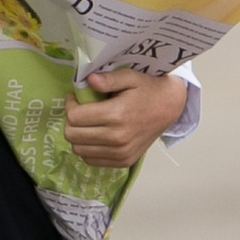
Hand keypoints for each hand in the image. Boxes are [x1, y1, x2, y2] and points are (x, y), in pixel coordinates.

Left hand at [62, 68, 188, 171]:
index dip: (70, 105)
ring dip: (78, 136)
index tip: (75, 98)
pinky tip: (95, 136)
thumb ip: (109, 79)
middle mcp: (117, 138)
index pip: (74, 117)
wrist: (170, 107)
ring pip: (79, 150)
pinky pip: (91, 160)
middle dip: (70, 121)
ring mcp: (121, 153)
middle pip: (73, 135)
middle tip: (79, 110)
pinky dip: (88, 149)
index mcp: (117, 115)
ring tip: (87, 123)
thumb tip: (89, 80)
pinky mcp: (123, 162)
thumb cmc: (148, 89)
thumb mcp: (130, 76)